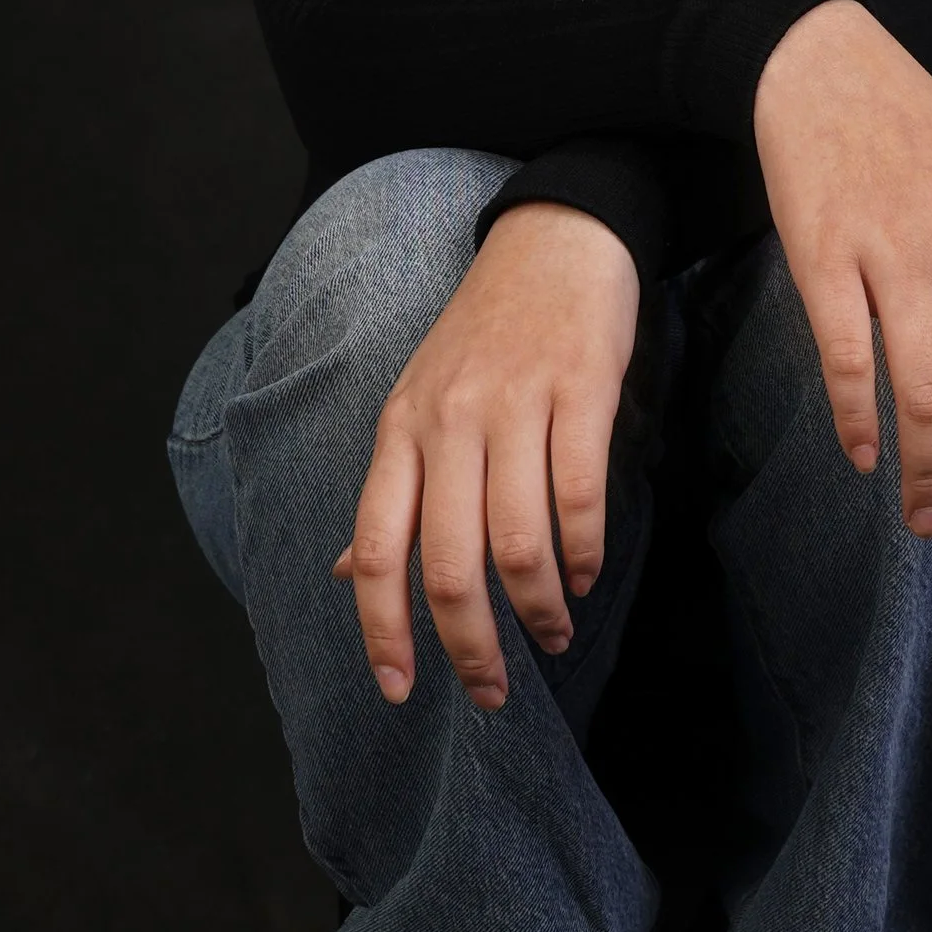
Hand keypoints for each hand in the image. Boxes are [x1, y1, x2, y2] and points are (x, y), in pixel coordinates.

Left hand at [333, 202, 638, 712]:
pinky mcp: (580, 389)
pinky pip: (578, 493)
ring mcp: (513, 404)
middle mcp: (447, 422)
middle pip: (448, 562)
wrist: (553, 239)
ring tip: (553, 635)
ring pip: (517, 539)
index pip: (376, 547)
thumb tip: (347, 574)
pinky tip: (584, 576)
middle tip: (492, 692)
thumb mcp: (417, 404)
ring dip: (537, 608)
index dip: (382, 629)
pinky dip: (583, 551)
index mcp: (400, 431)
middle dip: (470, 644)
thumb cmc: (485, 334)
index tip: (398, 692)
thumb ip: (391, 492)